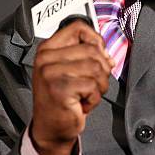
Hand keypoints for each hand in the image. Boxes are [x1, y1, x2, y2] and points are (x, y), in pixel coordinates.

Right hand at [30, 20, 113, 154]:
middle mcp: (46, 58)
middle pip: (92, 50)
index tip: (99, 54)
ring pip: (96, 67)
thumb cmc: (62, 98)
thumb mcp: (70, 70)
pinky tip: (82, 103)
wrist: (51, 127)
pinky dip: (94, 98)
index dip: (96, 39)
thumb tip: (108, 55)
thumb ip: (87, 56)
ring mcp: (51, 73)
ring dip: (99, 85)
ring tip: (87, 94)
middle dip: (101, 70)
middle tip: (92, 84)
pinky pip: (93, 86)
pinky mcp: (60, 89)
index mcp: (48, 48)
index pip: (78, 27)